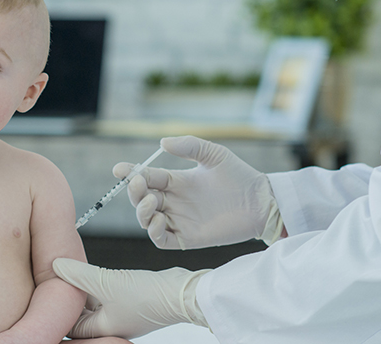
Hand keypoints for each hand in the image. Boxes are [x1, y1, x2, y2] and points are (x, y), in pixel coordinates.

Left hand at [53, 258, 208, 338]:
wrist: (183, 293)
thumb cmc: (149, 297)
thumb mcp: (107, 282)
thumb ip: (79, 274)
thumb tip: (57, 265)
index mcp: (100, 330)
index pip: (69, 324)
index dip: (57, 308)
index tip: (46, 287)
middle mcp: (109, 325)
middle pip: (80, 312)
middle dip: (69, 296)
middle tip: (55, 275)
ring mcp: (120, 314)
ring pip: (92, 301)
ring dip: (83, 287)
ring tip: (71, 269)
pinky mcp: (129, 302)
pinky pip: (105, 294)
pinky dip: (97, 284)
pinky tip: (91, 271)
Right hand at [115, 135, 283, 248]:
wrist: (261, 201)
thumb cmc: (240, 176)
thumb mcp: (214, 154)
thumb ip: (189, 145)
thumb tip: (161, 142)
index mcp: (176, 181)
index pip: (146, 177)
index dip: (130, 173)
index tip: (119, 169)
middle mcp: (173, 201)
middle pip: (141, 198)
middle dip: (133, 192)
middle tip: (138, 183)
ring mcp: (179, 220)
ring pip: (146, 219)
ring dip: (140, 211)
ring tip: (150, 201)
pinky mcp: (187, 238)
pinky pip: (161, 238)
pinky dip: (153, 231)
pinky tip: (158, 219)